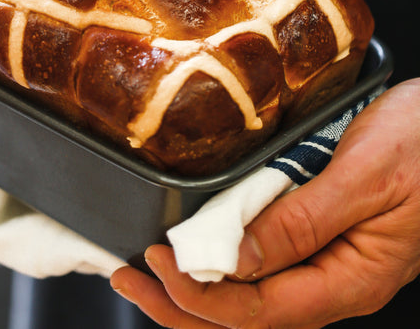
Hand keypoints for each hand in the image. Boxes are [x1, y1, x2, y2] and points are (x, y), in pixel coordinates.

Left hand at [110, 79, 419, 327]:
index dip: (197, 294)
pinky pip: (267, 262)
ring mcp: (331, 261)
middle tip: (128, 277)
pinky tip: (200, 242)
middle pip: (247, 315)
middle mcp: (336, 281)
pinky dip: (225, 257)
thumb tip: (232, 261)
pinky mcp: (326, 234)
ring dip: (198, 284)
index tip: (154, 262)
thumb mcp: (364, 178)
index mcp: (350, 281)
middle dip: (181, 304)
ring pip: (253, 294)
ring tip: (148, 269)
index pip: (257, 311)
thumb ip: (301, 223)